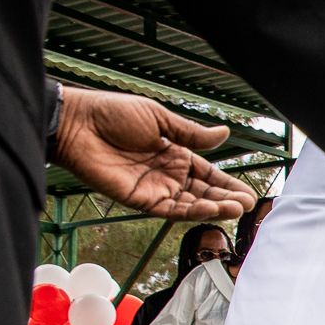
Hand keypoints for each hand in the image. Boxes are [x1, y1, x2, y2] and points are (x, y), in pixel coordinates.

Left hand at [51, 88, 255, 219]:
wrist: (76, 123)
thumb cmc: (112, 113)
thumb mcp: (159, 118)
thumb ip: (192, 133)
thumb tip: (225, 132)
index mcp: (175, 154)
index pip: (208, 175)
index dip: (228, 184)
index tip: (248, 193)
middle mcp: (168, 175)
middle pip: (204, 193)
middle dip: (226, 200)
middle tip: (248, 205)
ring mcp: (154, 189)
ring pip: (191, 205)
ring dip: (214, 208)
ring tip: (236, 209)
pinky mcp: (139, 200)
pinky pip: (170, 210)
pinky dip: (190, 212)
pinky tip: (208, 208)